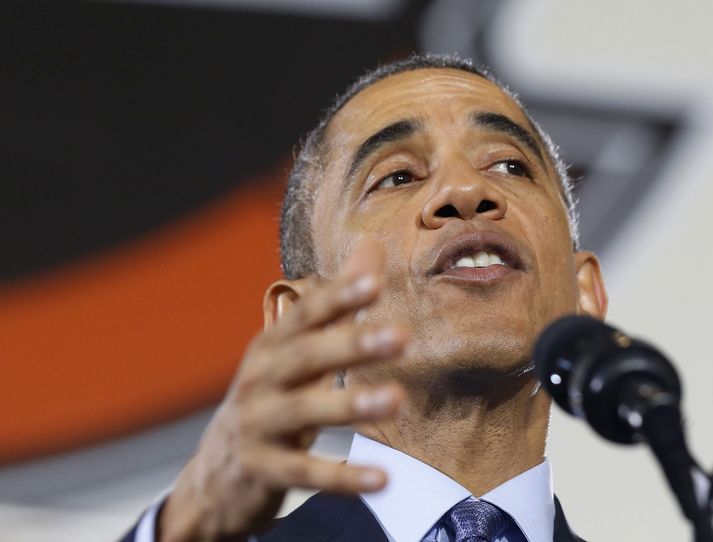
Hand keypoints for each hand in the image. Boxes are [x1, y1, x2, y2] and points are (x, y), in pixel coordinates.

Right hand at [158, 240, 406, 541]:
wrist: (217, 471)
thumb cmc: (270, 397)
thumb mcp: (295, 348)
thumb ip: (339, 302)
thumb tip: (372, 244)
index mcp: (273, 344)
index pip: (306, 313)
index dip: (338, 296)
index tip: (375, 281)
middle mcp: (261, 377)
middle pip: (306, 355)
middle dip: (352, 344)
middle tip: (401, 337)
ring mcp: (256, 423)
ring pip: (304, 411)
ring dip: (350, 404)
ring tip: (396, 399)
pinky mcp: (261, 469)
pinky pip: (304, 472)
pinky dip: (342, 477)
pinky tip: (381, 479)